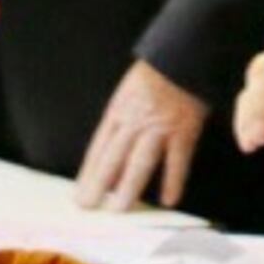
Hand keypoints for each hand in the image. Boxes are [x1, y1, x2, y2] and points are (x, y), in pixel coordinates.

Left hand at [75, 59, 206, 210]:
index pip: (98, 148)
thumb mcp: (128, 93)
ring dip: (129, 187)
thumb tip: (112, 156)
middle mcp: (135, 121)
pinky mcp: (184, 130)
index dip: (88, 173)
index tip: (79, 193)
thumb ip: (120, 122)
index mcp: (118, 111)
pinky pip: (177, 160)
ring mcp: (159, 127)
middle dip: (98, 184)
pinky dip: (174, 181)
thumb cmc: (157, 74)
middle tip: (88, 206)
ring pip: (140, 162)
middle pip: (113, 158)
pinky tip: (169, 199)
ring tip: (119, 209)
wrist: (184, 55)